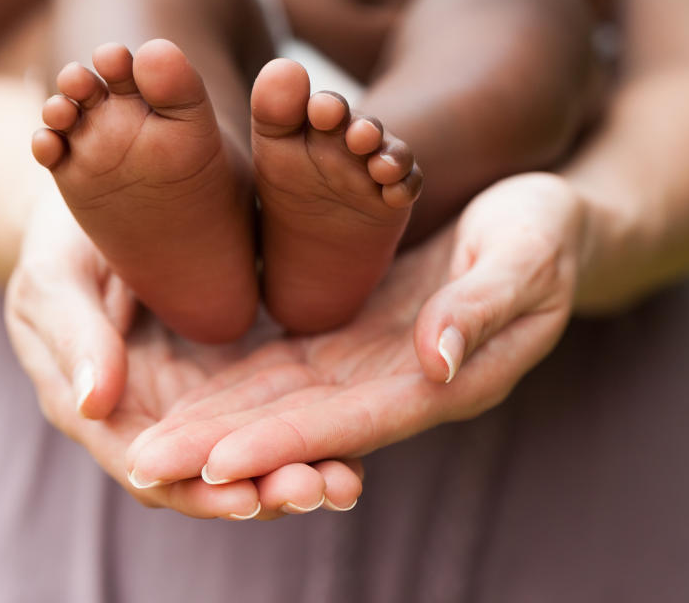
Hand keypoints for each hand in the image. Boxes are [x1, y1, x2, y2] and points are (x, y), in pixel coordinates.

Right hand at [5, 192, 364, 519]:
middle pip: (213, 475)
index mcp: (103, 411)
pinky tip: (354, 437)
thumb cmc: (66, 239)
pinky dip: (312, 429)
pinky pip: (277, 406)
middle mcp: (157, 417)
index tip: (247, 499)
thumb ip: (74, 335)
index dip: (198, 492)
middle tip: (325, 490)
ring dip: (299, 469)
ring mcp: (202, 395)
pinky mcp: (239, 367)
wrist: (111, 197)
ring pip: (252, 450)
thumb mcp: (58, 278)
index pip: (153, 471)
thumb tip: (92, 404)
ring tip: (348, 480)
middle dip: (267, 490)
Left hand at [125, 173, 584, 485]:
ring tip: (144, 447)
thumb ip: (482, 307)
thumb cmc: (544, 234)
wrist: (541, 222)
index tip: (218, 465)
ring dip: (213, 428)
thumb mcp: (527, 257)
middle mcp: (394, 383)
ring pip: (278, 403)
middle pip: (299, 426)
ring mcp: (367, 363)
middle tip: (144, 466)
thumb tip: (434, 358)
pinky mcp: (348, 334)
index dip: (285, 443)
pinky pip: (282, 367)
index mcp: (443, 379)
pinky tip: (181, 398)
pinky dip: (232, 388)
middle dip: (222, 450)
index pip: (353, 421)